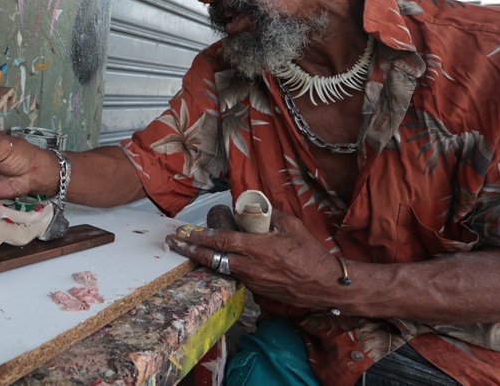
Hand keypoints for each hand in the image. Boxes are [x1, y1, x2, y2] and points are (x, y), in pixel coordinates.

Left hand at [165, 209, 341, 309]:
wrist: (324, 284)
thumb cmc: (310, 254)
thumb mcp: (291, 226)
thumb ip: (271, 215)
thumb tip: (258, 208)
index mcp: (257, 248)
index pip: (220, 241)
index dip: (199, 236)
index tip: (183, 232)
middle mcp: (250, 266)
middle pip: (212, 258)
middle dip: (190, 250)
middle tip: (174, 243)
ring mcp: (252, 280)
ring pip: (222, 268)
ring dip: (205, 259)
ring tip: (190, 250)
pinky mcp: (257, 290)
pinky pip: (236, 276)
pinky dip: (225, 268)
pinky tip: (220, 261)